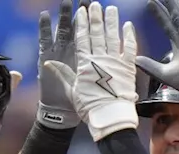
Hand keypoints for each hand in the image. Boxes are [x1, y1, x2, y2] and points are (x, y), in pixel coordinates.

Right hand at [42, 2, 138, 141]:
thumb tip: (48, 62)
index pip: (82, 38)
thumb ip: (62, 74)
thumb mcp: (72, 90)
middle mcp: (100, 59)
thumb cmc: (88, 107)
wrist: (109, 117)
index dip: (82, 23)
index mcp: (85, 63)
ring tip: (111, 9)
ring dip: (111, 21)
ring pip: (113, 37)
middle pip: (97, 33)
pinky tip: (128, 25)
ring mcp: (115, 62)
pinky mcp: (128, 68)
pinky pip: (129, 49)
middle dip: (96, 17)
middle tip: (95, 5)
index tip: (81, 11)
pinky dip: (129, 36)